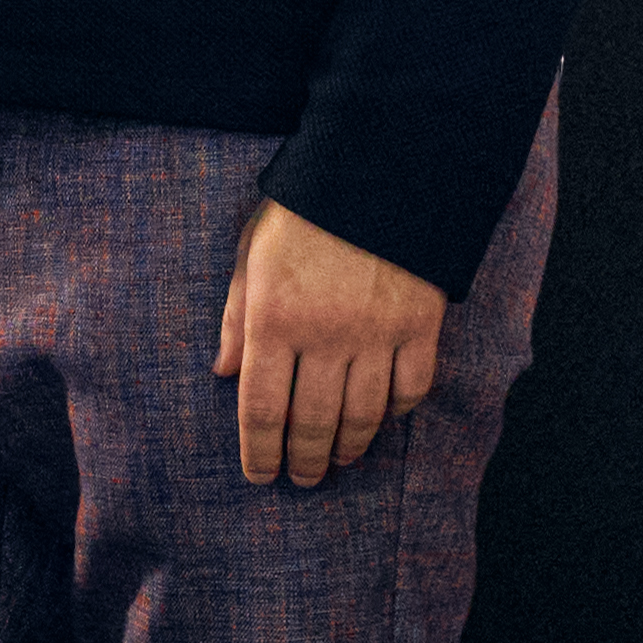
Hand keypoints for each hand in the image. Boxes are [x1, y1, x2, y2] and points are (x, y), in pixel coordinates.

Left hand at [215, 195, 447, 488]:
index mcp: (274, 318)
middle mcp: (324, 335)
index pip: (261, 409)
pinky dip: (397, 411)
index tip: (259, 476)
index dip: (259, 453)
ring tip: (338, 460)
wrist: (377, 164)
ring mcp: (375, 332)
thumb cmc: (303, 208)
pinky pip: (411, 387)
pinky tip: (383, 419)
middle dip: (303, 460)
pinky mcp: (419, 323)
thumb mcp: (251, 252)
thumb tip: (222, 373)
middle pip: (311, 423)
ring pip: (362, 416)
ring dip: (348, 447)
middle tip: (301, 478)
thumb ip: (235, 315)